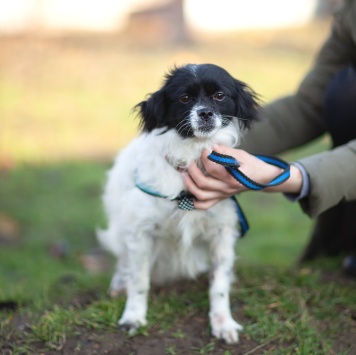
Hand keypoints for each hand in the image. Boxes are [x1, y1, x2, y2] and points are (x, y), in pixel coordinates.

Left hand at [182, 145, 302, 209]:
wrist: (262, 179)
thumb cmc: (252, 165)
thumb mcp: (242, 155)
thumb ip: (226, 152)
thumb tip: (213, 147)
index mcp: (233, 178)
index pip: (213, 170)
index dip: (205, 158)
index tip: (204, 150)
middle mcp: (227, 188)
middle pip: (203, 184)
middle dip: (192, 171)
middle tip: (189, 162)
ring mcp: (223, 195)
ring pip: (201, 196)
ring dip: (189, 185)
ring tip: (184, 174)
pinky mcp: (221, 198)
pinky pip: (205, 205)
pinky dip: (194, 203)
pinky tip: (188, 195)